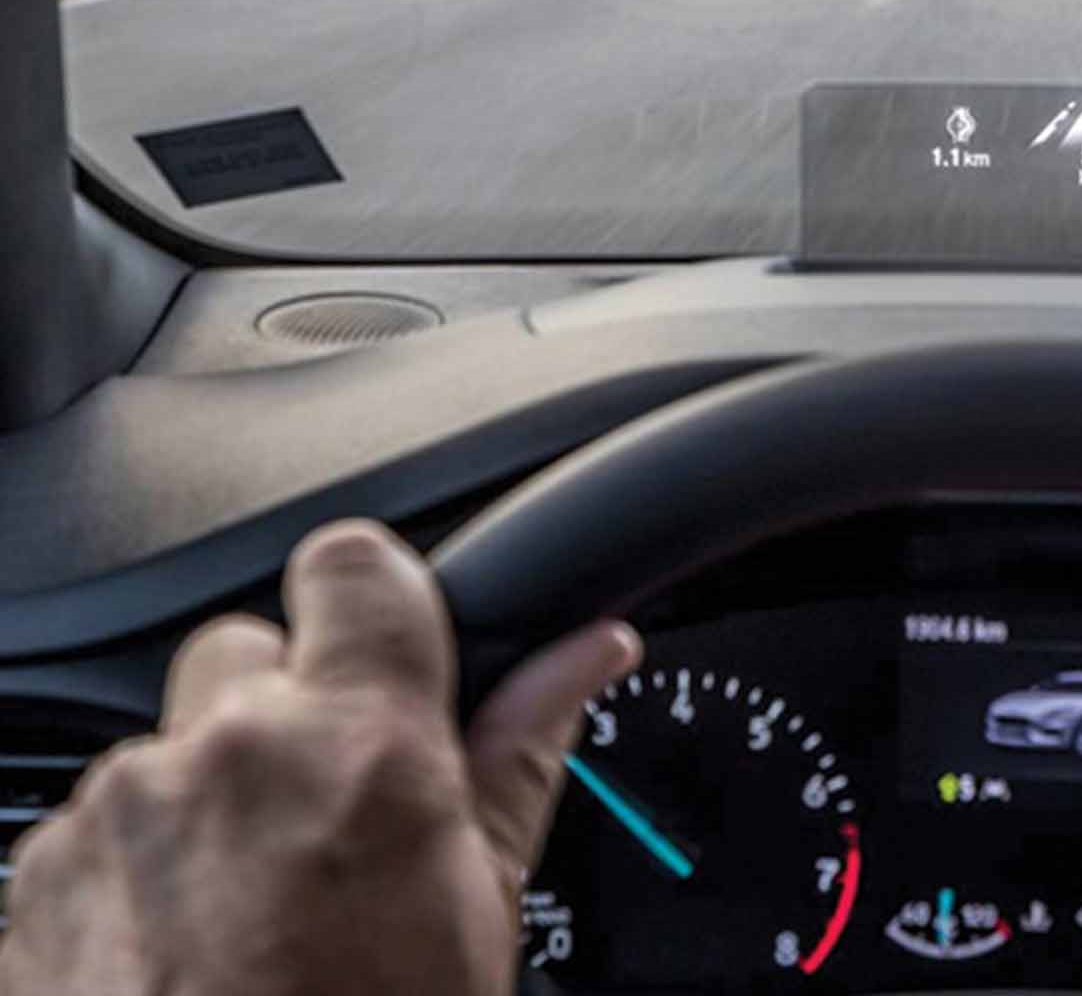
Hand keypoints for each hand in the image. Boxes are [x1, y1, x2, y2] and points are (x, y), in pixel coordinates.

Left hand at [0, 519, 638, 995]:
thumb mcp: (483, 912)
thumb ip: (524, 752)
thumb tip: (591, 651)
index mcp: (361, 749)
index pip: (355, 561)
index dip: (376, 604)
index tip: (390, 661)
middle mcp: (225, 754)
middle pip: (249, 651)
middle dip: (287, 715)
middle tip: (326, 825)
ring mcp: (112, 815)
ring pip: (168, 746)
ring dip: (207, 799)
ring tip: (251, 915)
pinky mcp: (28, 879)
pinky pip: (91, 826)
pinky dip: (133, 871)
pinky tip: (180, 954)